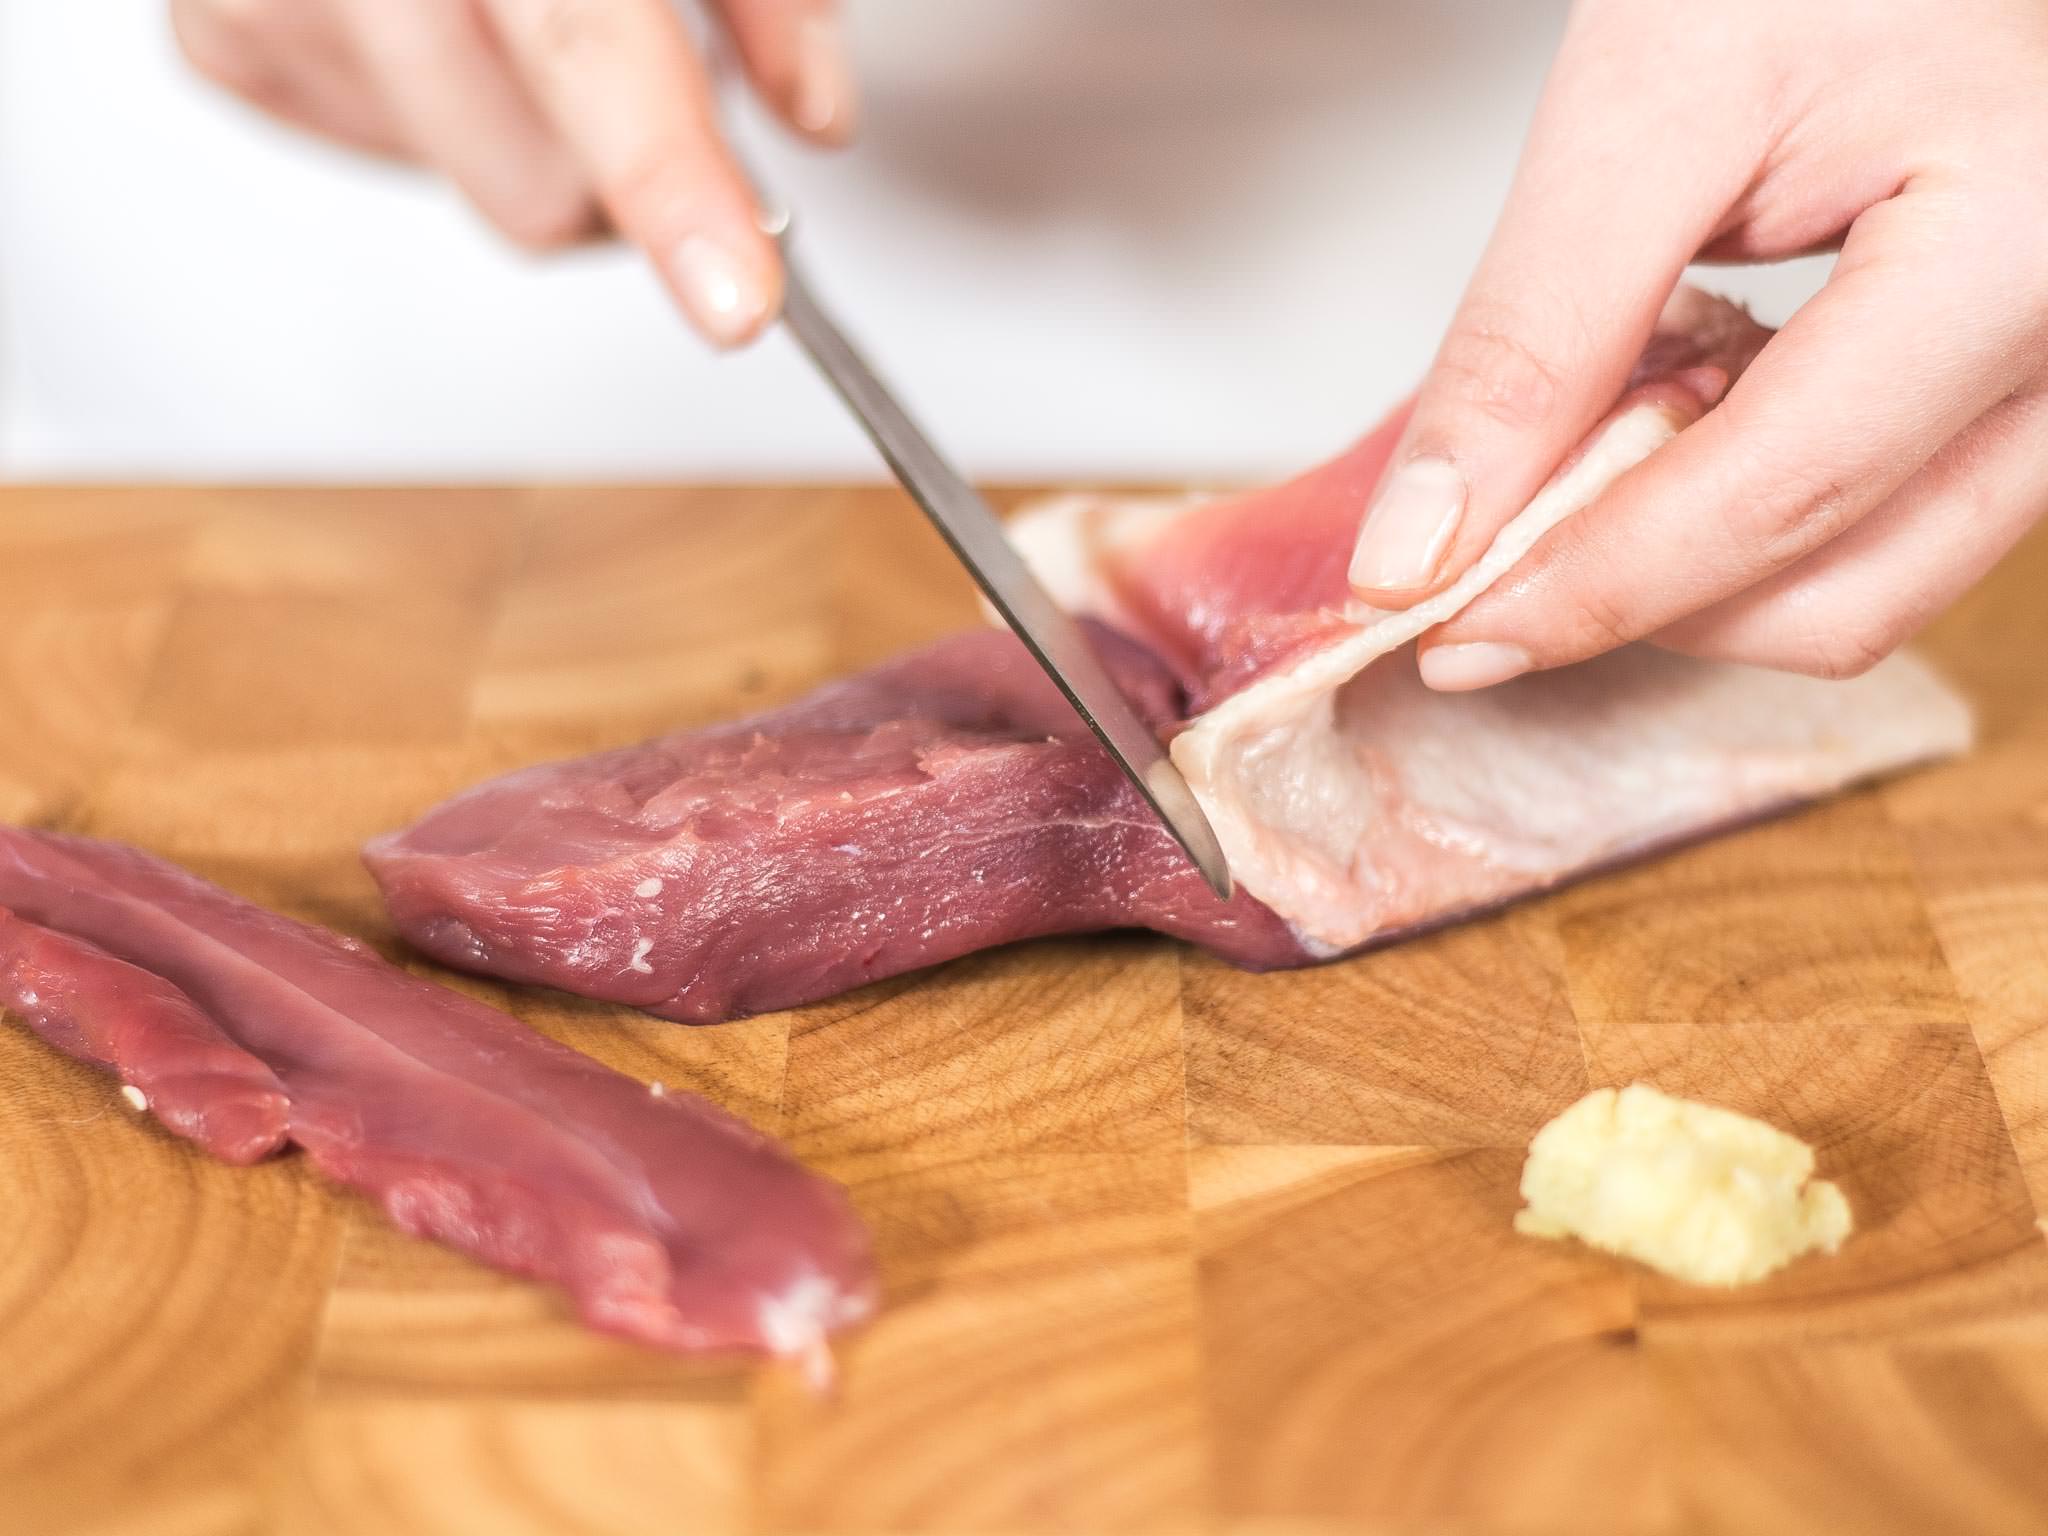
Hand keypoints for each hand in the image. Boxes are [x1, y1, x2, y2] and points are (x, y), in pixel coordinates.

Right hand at [171, 0, 857, 345]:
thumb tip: (814, 113)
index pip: (588, 44)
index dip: (674, 184)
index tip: (735, 296)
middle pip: (531, 179)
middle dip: (624, 174)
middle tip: (654, 83)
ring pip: (472, 186)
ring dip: (537, 136)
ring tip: (532, 16)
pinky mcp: (222, 41)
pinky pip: (394, 157)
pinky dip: (450, 114)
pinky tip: (448, 22)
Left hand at [1346, 0, 2047, 687]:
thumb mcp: (1649, 106)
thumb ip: (1535, 335)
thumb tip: (1427, 544)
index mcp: (2020, 253)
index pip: (1777, 498)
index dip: (1589, 587)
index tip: (1444, 630)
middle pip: (1836, 596)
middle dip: (1636, 596)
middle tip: (1482, 552)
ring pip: (1861, 591)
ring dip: (1690, 572)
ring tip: (1597, 436)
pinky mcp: (2014, 406)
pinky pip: (1874, 535)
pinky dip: (1740, 523)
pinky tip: (1676, 420)